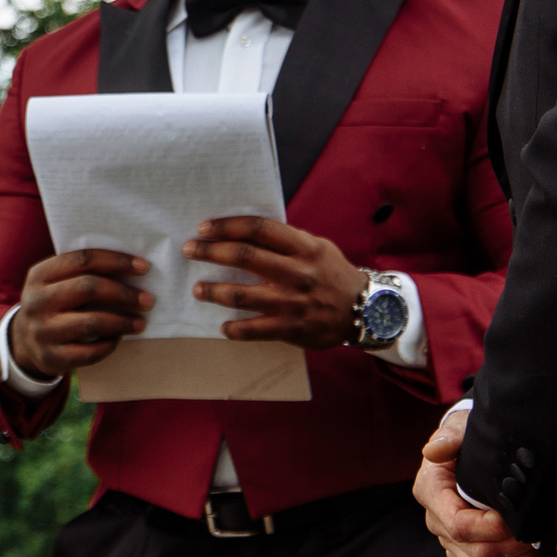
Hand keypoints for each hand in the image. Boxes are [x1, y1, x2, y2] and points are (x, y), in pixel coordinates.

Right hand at [9, 250, 153, 382]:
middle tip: (147, 299)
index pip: (82, 260)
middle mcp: (37, 301)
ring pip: (91, 322)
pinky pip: (90, 351)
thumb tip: (132, 267)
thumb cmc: (54, 304)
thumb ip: (81, 272)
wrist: (24, 341)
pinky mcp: (51, 357)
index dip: (116, 261)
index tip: (143, 267)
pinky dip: (110, 344)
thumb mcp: (54, 282)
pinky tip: (119, 338)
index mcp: (40, 275)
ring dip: (122, 322)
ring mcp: (42, 331)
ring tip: (140, 322)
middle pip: (88, 288)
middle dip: (123, 293)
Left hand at [183, 216, 364, 348]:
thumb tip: (244, 232)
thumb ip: (286, 241)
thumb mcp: (317, 248)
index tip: (204, 228)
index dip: (227, 226)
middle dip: (210, 252)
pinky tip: (223, 327)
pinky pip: (255, 330)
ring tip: (198, 289)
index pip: (258, 228)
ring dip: (214, 291)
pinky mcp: (292, 328)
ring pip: (242, 294)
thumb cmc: (334, 274)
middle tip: (190, 250)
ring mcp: (293, 302)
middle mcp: (297, 272)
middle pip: (245, 257)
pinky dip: (235, 329)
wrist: (367, 310)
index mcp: (303, 247)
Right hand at [413, 407, 547, 556]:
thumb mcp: (465, 426)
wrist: (480, 455)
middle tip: (542, 538)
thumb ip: (452, 433)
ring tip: (540, 555)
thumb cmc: (475, 439)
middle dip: (514, 551)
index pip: (456, 523)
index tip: (518, 520)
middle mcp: (438, 524)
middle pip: (474, 556)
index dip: (488, 529)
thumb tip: (436, 450)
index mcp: (432, 492)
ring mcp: (453, 549)